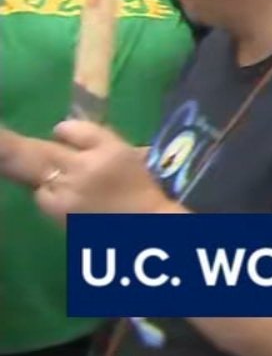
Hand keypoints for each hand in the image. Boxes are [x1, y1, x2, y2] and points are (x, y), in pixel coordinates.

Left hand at [33, 121, 174, 219]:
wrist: (146, 227)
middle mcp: (87, 165)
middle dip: (44, 151)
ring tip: (68, 184)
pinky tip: (67, 201)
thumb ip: (102, 144)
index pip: (71, 128)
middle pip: (48, 148)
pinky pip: (41, 196)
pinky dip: (50, 196)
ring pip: (41, 173)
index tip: (66, 137)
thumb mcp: (131, 157)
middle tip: (55, 159)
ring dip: (50, 177)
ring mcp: (70, 188)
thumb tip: (72, 136)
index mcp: (111, 149)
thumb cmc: (143, 191)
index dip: (65, 133)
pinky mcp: (59, 210)